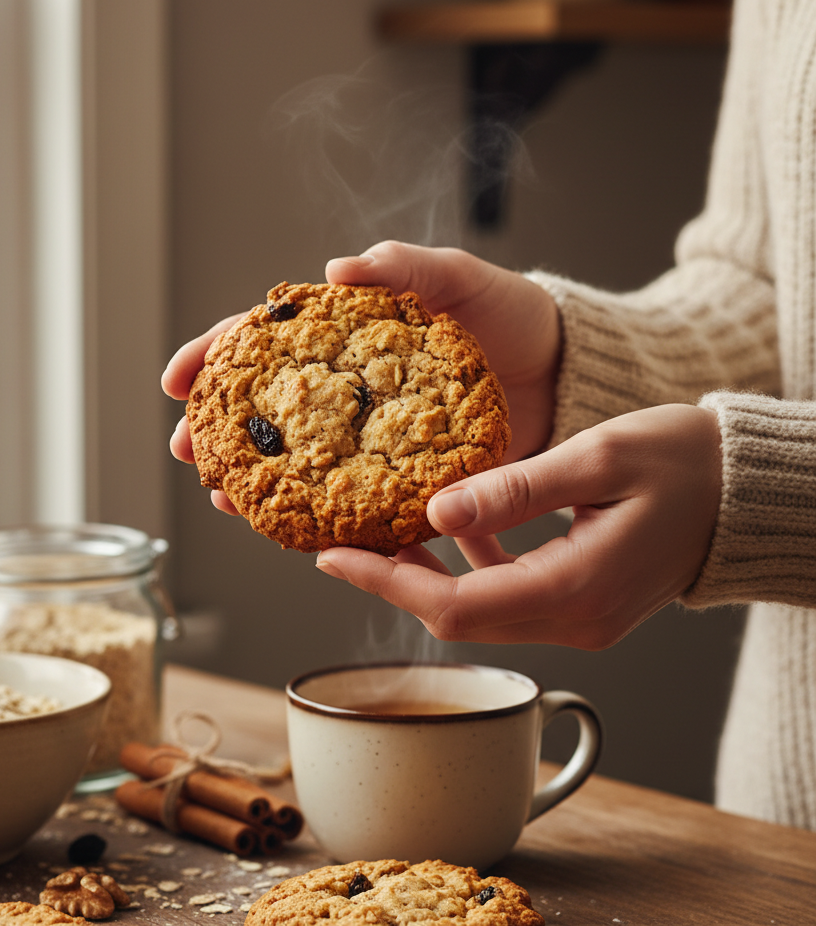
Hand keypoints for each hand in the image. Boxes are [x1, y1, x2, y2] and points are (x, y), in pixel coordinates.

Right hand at [161, 240, 561, 513]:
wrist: (564, 374)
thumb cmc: (509, 315)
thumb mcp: (459, 277)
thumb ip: (404, 265)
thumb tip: (337, 268)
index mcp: (346, 333)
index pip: (264, 340)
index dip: (213, 355)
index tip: (177, 378)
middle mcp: (347, 387)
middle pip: (264, 406)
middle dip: (216, 428)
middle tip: (187, 450)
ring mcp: (369, 433)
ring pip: (294, 457)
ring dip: (252, 478)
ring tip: (223, 497)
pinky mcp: (399, 474)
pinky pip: (345, 497)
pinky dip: (313, 514)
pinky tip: (288, 529)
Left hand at [315, 404, 722, 648]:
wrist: (744, 491)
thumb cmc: (684, 463)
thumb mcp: (595, 459)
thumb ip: (514, 490)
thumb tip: (437, 512)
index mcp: (574, 590)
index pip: (454, 606)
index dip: (386, 584)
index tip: (334, 557)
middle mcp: (575, 620)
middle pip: (459, 619)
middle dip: (395, 583)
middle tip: (347, 540)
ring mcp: (582, 618)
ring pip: (481, 612)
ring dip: (429, 578)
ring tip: (387, 533)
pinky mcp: (584, 603)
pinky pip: (510, 597)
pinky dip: (472, 570)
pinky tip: (455, 530)